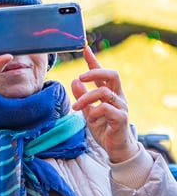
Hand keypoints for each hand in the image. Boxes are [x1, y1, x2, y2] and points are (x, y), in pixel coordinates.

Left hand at [70, 46, 137, 162]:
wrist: (116, 147)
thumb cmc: (104, 127)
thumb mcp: (88, 111)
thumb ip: (82, 97)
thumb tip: (74, 81)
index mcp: (110, 92)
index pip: (102, 73)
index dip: (93, 60)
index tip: (84, 48)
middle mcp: (117, 96)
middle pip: (111, 74)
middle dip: (95, 72)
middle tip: (80, 77)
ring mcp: (121, 106)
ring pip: (104, 92)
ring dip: (86, 97)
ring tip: (76, 107)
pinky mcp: (121, 118)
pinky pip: (106, 108)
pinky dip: (94, 111)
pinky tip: (90, 118)